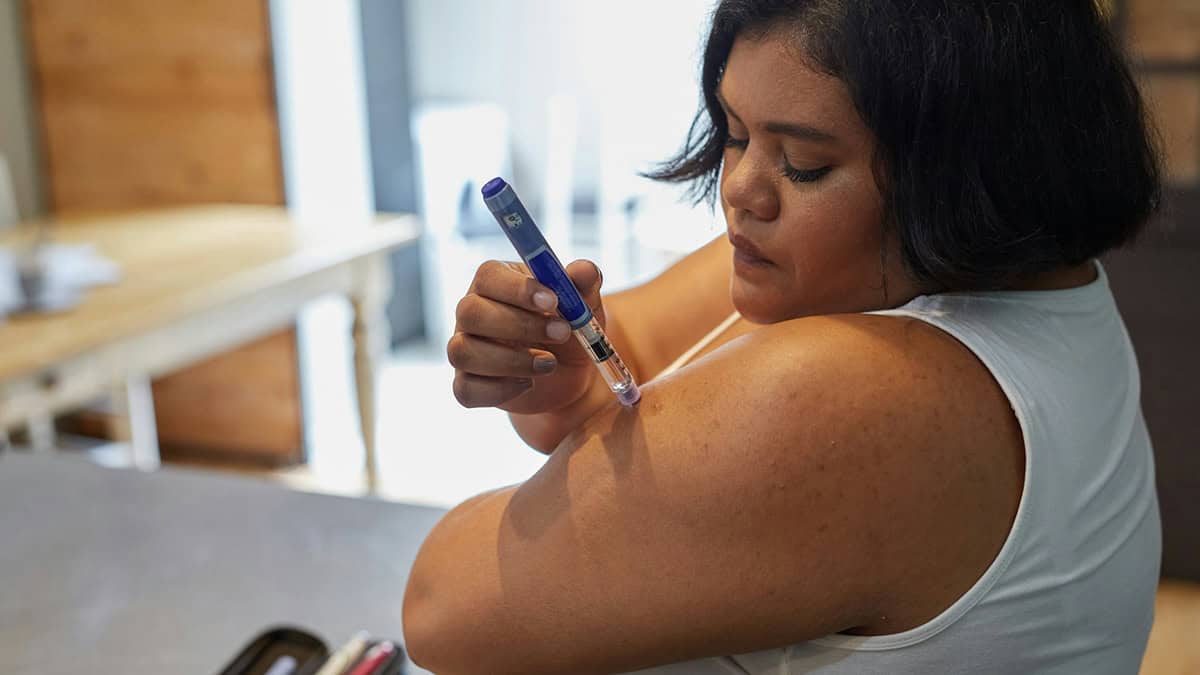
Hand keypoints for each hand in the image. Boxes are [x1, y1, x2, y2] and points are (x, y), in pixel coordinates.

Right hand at [449, 259, 605, 413]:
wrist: (568, 372)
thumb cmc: (567, 326)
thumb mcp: (583, 303)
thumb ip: (584, 282)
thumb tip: (584, 271)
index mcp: (495, 282)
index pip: (489, 276)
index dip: (517, 288)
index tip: (553, 301)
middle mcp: (472, 313)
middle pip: (470, 313)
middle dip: (520, 326)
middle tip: (562, 333)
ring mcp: (465, 349)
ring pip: (463, 352)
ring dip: (511, 360)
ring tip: (550, 364)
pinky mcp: (467, 383)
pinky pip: (466, 390)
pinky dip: (500, 390)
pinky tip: (528, 383)